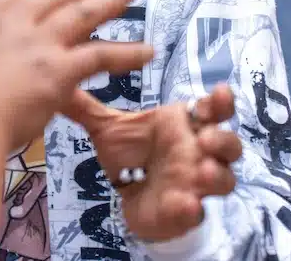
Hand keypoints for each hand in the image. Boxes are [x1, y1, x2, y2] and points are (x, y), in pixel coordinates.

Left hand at [64, 84, 242, 241]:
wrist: (126, 197)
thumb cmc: (129, 156)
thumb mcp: (108, 129)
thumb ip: (88, 108)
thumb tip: (61, 80)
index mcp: (183, 126)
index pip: (212, 109)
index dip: (220, 101)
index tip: (219, 93)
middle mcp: (197, 152)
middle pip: (229, 143)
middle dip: (224, 139)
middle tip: (205, 138)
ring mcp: (196, 182)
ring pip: (226, 179)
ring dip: (218, 175)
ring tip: (203, 171)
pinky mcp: (187, 211)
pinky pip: (197, 211)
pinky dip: (192, 208)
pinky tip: (185, 203)